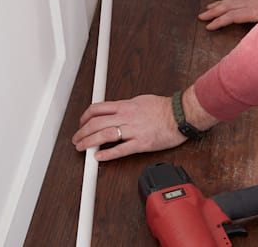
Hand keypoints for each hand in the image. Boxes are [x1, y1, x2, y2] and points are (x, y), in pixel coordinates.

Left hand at [72, 94, 186, 160]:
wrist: (180, 115)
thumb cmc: (164, 108)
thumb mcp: (141, 100)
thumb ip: (127, 106)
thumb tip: (117, 110)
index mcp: (125, 106)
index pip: (98, 109)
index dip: (85, 117)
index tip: (81, 123)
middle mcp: (126, 117)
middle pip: (96, 123)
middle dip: (82, 132)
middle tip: (76, 138)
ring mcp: (133, 130)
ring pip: (104, 135)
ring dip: (89, 142)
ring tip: (81, 148)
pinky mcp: (141, 143)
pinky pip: (120, 150)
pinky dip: (107, 154)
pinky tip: (98, 157)